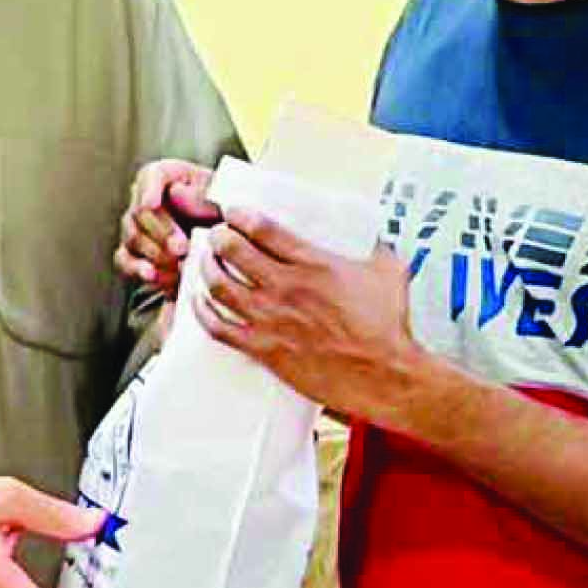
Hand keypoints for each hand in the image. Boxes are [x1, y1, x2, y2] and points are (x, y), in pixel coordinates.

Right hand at [115, 159, 218, 298]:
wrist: (225, 244)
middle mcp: (146, 198)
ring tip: (181, 266)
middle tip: (183, 248)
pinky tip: (156, 276)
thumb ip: (202, 195)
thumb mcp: (223, 200)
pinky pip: (125, 260)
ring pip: (133, 237)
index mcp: (168, 176)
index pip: (152, 175)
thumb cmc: (224, 215)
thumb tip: (176, 194)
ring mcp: (136, 226)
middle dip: (162, 232)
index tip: (151, 205)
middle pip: (140, 212)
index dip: (148, 189)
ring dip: (156, 254)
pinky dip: (139, 269)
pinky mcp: (132, 252)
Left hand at [190, 207, 431, 428]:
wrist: (383, 374)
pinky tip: (200, 303)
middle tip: (217, 235)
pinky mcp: (264, 349)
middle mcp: (285, 287)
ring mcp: (271, 319)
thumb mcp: (388, 272)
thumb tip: (371, 237)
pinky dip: (203, 313)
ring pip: (219, 286)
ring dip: (207, 269)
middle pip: (233, 251)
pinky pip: (219, 328)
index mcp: (312, 264)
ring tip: (206, 263)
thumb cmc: (387, 328)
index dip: (241, 216)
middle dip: (219, 238)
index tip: (233, 212)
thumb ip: (374, 247)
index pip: (263, 229)